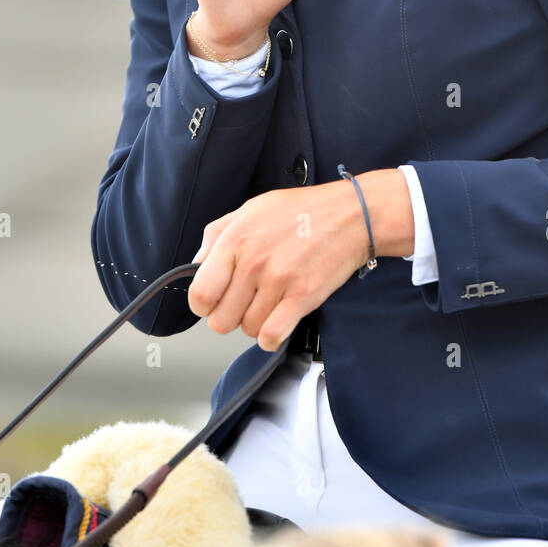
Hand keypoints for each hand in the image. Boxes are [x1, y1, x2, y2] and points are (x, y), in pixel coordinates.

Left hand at [186, 171, 415, 349]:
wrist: (351, 215)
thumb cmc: (303, 210)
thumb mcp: (252, 209)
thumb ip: (217, 234)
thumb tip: (196, 263)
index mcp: (235, 239)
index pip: (200, 293)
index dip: (204, 304)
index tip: (214, 301)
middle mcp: (253, 261)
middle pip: (221, 320)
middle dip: (230, 317)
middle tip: (245, 303)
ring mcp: (278, 281)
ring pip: (247, 330)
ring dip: (256, 323)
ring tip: (269, 303)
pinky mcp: (303, 297)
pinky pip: (271, 336)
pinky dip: (271, 337)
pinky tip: (277, 322)